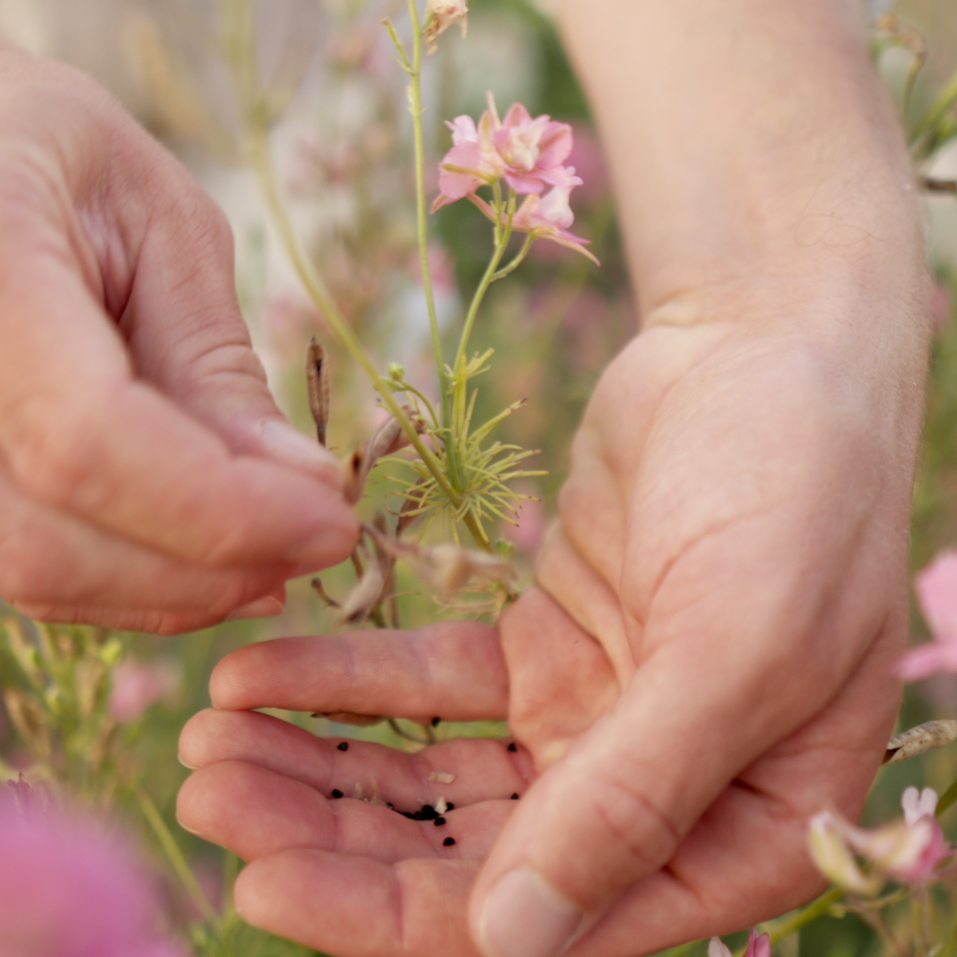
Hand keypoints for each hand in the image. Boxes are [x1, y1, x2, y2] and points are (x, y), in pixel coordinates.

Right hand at [0, 44, 357, 632]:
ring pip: (34, 574)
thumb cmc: (67, 161)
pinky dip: (134, 579)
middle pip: (51, 541)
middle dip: (213, 566)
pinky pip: (30, 563)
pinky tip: (213, 556)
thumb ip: (216, 365)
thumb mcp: (163, 230)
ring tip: (281, 553)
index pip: (91, 439)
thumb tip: (307, 489)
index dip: (225, 508)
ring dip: (179, 589)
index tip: (335, 519)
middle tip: (322, 541)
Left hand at [176, 282, 924, 953]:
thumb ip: (636, 795)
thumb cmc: (799, 493)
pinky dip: (343, 676)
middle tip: (209, 792)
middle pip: (471, 851)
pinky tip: (256, 671)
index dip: (404, 916)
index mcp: (738, 832)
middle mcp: (655, 791)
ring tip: (210, 737)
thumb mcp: (739, 646)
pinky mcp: (537, 643)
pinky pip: (427, 678)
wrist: (767, 353)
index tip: (268, 881)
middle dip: (333, 833)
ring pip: (434, 772)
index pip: (556, 922)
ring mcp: (588, 716)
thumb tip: (511, 938)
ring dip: (322, 758)